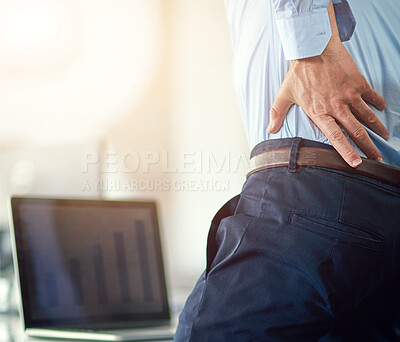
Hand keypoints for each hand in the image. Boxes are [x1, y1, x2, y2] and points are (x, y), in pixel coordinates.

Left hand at [267, 1, 387, 167]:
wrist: (314, 48)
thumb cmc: (299, 73)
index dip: (346, 152)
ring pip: (368, 116)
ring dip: (377, 128)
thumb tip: (269, 129)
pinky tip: (382, 109)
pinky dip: (378, 103)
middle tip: (377, 158)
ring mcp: (350, 95)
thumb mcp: (285, 94)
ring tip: (384, 138)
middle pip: (356, 131)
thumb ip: (277, 113)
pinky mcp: (358, 83)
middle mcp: (337, 107)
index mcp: (320, 113)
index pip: (335, 137)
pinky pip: (372, 96)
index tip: (356, 164)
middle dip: (368, 147)